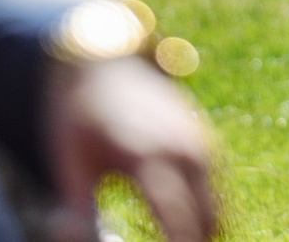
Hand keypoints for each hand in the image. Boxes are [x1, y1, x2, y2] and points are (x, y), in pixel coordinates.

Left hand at [45, 55, 218, 241]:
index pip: (180, 221)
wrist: (103, 64)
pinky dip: (202, 216)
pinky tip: (172, 229)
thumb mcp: (70, 164)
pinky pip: (216, 193)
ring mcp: (200, 144)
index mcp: (149, 156)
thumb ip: (77, 213)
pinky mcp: (204, 143)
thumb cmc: (79, 116)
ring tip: (164, 241)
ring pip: (218, 210)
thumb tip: (70, 241)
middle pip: (208, 222)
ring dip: (199, 233)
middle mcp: (185, 149)